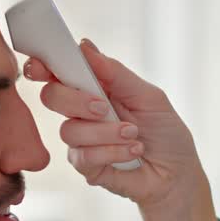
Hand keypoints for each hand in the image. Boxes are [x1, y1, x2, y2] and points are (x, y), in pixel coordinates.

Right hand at [23, 39, 219, 220]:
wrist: (178, 174)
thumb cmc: (166, 132)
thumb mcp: (148, 96)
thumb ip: (116, 73)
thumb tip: (84, 46)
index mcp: (95, 88)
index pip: (59, 72)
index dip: (44, 66)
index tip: (41, 66)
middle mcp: (82, 112)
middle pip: (52, 97)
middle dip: (76, 101)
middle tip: (104, 108)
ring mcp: (82, 140)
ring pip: (69, 130)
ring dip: (106, 132)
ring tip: (134, 134)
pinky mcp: (86, 166)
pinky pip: (83, 156)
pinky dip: (112, 152)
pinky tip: (132, 152)